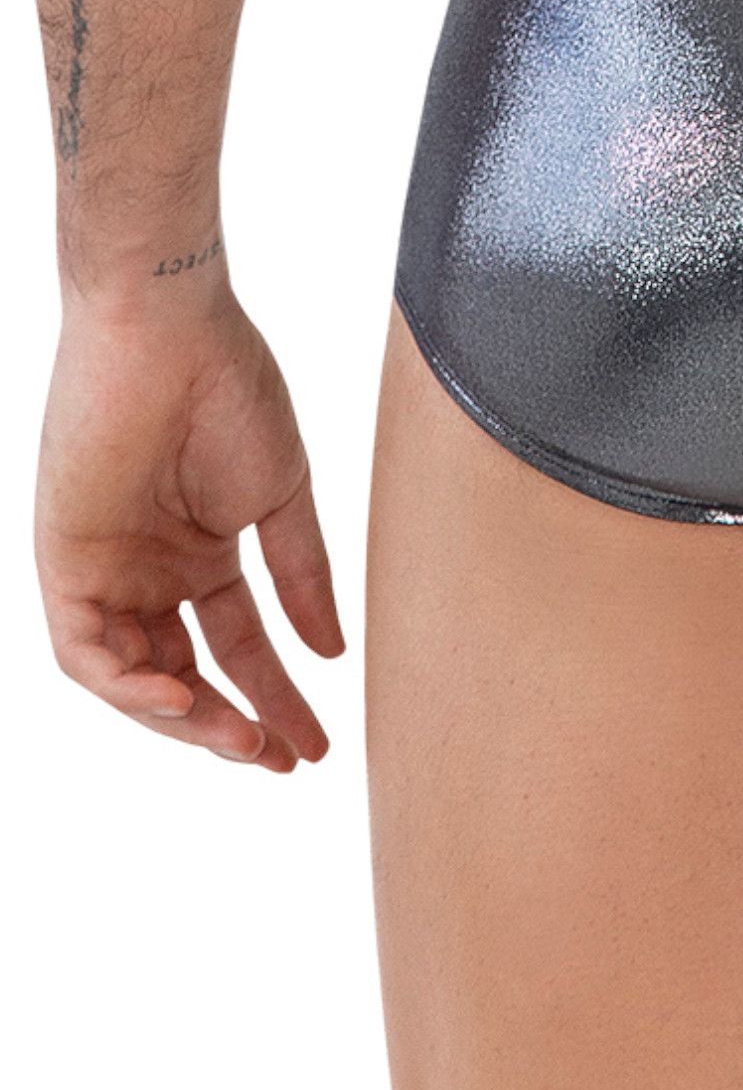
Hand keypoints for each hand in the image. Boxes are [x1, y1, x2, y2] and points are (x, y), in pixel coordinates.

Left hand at [34, 290, 343, 770]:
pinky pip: (86, 651)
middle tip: (282, 756)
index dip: (275, 695)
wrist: (172, 333)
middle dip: (232, 724)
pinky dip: (129, 684)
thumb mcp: (280, 497)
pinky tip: (182, 698)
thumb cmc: (230, 392)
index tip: (315, 740)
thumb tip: (331, 650)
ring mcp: (105, 570)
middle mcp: (148, 571)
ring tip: (243, 739)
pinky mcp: (64, 563)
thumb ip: (300, 575)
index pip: (237, 645)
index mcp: (200, 552)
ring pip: (133, 677)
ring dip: (185, 718)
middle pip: (184, 675)